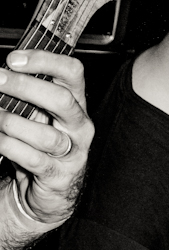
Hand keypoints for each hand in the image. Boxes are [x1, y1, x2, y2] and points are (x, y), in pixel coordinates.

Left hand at [0, 49, 93, 222]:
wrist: (48, 190)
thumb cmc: (38, 146)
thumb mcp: (35, 114)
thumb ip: (26, 93)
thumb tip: (2, 72)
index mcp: (75, 105)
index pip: (72, 73)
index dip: (45, 60)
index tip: (14, 59)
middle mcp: (79, 127)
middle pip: (61, 100)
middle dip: (24, 86)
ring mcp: (72, 153)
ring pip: (45, 135)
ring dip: (10, 122)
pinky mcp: (59, 175)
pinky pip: (31, 158)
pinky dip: (7, 145)